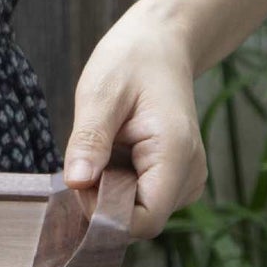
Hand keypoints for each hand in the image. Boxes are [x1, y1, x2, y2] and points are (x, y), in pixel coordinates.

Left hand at [62, 3, 208, 239]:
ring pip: (137, 213)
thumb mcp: (100, 95)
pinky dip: (117, 186)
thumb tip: (77, 183)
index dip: (104, 214)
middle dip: (103, 201)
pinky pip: (140, 200)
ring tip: (105, 148)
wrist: (160, 45)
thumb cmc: (130, 63)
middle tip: (89, 155)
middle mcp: (189, 173)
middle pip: (138, 220)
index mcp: (175, 154)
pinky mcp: (175, 179)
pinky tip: (113, 155)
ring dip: (109, 193)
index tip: (82, 180)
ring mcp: (186, 179)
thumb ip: (90, 140)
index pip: (143, 221)